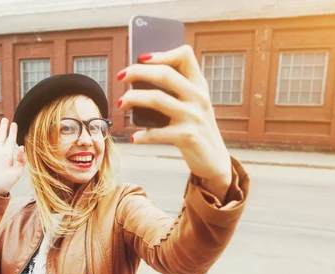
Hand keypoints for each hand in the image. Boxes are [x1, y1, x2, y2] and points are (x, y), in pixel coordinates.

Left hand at [118, 45, 231, 198]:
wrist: (214, 159)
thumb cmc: (196, 129)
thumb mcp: (194, 104)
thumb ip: (177, 90)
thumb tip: (140, 77)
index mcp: (200, 85)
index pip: (185, 55)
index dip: (162, 53)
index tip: (142, 58)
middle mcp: (199, 97)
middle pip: (164, 74)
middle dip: (137, 72)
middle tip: (121, 77)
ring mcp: (194, 117)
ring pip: (156, 99)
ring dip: (133, 99)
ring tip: (121, 104)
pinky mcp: (188, 137)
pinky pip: (157, 133)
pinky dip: (142, 135)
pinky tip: (134, 137)